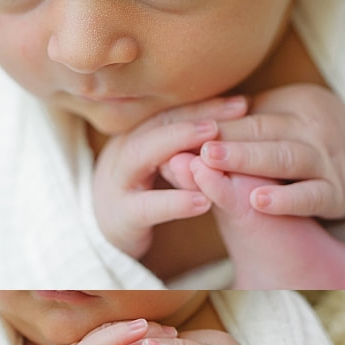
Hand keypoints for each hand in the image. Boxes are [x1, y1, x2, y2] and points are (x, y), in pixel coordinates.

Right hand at [92, 97, 247, 258]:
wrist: (102, 240)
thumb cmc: (140, 199)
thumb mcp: (158, 168)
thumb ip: (181, 149)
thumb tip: (227, 124)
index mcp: (134, 136)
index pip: (170, 112)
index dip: (205, 105)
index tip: (242, 104)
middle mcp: (121, 152)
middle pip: (157, 124)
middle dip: (197, 115)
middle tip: (238, 111)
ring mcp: (117, 184)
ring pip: (141, 155)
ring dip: (179, 144)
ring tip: (215, 149)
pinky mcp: (121, 217)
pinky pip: (147, 207)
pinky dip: (175, 202)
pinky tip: (204, 202)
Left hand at [196, 84, 344, 219]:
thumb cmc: (312, 146)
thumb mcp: (285, 125)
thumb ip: (245, 126)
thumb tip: (182, 128)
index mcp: (295, 105)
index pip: (245, 115)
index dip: (208, 125)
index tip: (172, 132)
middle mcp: (313, 127)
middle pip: (261, 130)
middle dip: (221, 136)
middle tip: (184, 141)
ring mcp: (328, 160)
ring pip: (283, 158)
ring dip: (246, 159)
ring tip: (211, 162)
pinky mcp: (338, 192)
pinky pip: (311, 195)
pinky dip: (285, 199)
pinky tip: (257, 201)